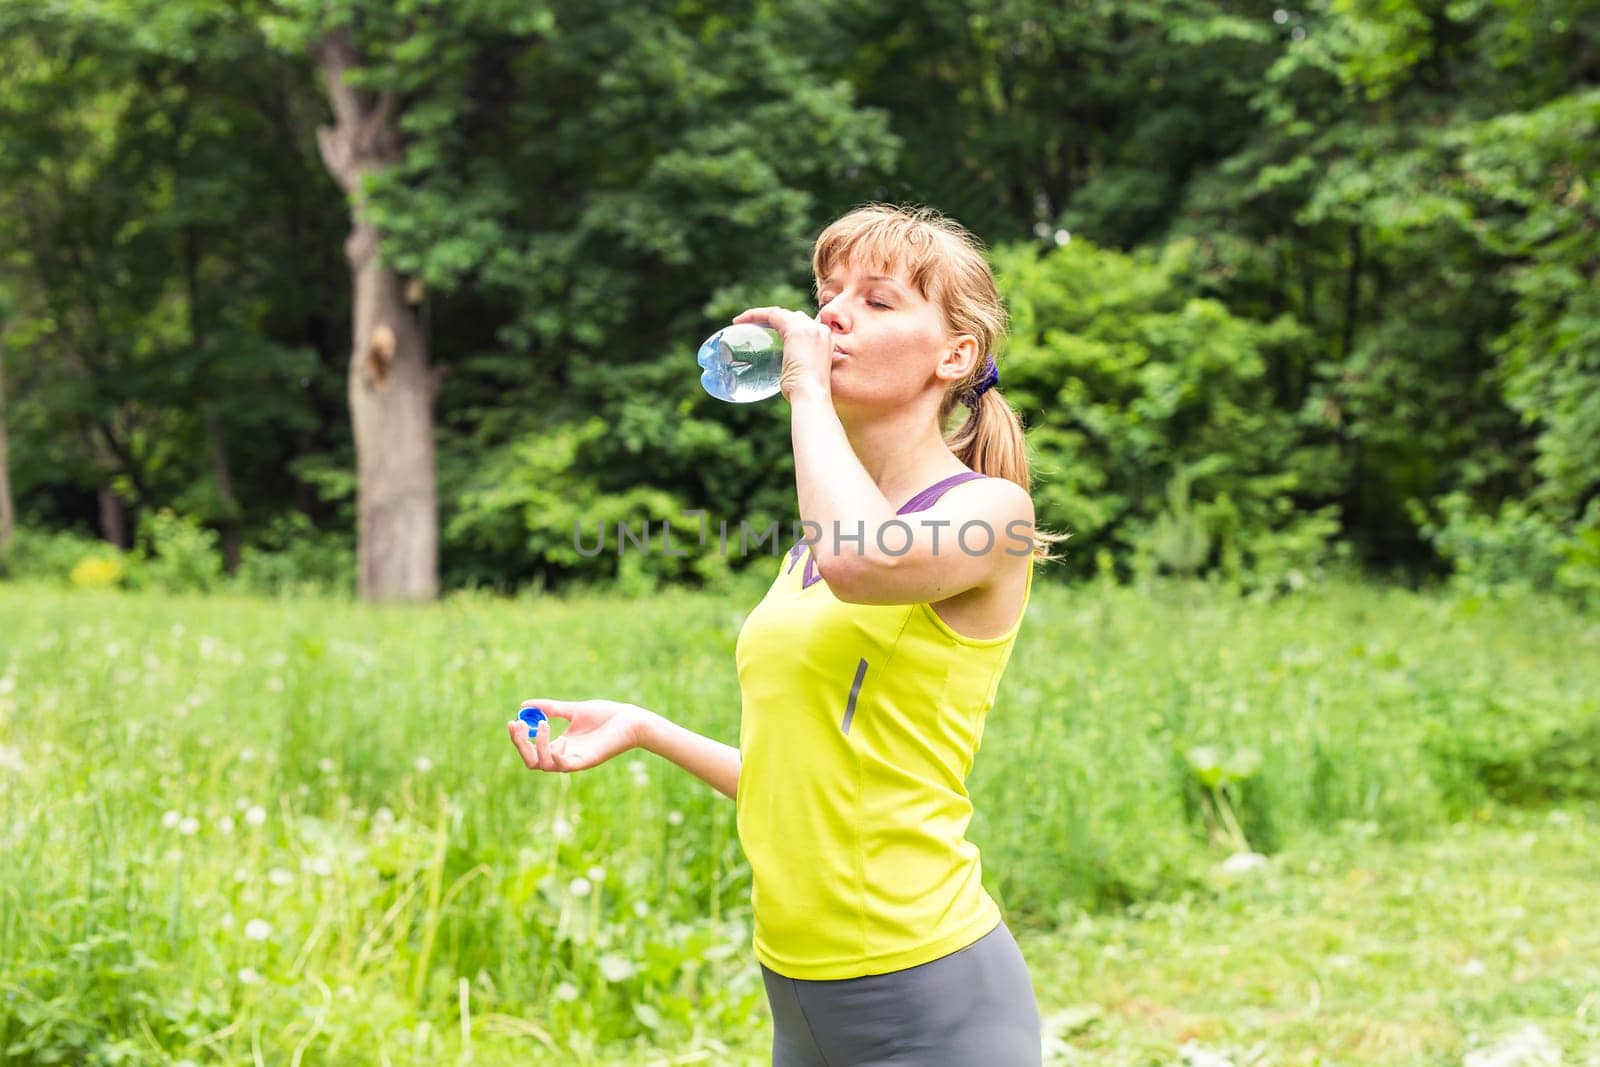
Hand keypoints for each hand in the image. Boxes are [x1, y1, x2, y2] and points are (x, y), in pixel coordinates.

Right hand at [507, 698, 647, 773]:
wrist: (631, 719)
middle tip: (519, 725)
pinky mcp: (588, 761)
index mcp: (560, 744)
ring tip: (545, 725)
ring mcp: (575, 760)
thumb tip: (524, 706)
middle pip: (532, 761)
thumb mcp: (573, 709)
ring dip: (539, 746)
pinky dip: (556, 755)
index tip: (512, 721)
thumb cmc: (607, 715)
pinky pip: (565, 766)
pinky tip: (562, 739)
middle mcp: (565, 755)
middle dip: (521, 744)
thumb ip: (551, 709)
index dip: (519, 738)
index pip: (531, 749)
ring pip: (544, 765)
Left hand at [733, 305, 832, 401]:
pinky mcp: (795, 329)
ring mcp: (809, 328)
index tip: (770, 335)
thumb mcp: (804, 377)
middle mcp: (820, 330)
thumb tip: (787, 374)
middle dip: (774, 320)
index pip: (804, 327)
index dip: (786, 327)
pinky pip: (772, 315)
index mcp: (826, 341)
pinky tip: (740, 321)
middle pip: (794, 317)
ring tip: (744, 322)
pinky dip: (755, 315)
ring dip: (761, 316)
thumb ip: (798, 368)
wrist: (811, 396)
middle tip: (756, 328)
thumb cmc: (806, 395)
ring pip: (781, 313)